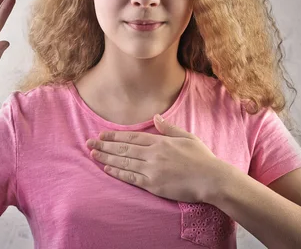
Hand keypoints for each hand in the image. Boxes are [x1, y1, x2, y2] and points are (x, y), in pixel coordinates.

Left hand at [86, 115, 230, 203]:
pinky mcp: (153, 185)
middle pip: (123, 148)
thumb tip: (156, 116)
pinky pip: (131, 177)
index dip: (115, 135)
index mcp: (160, 141)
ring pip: (124, 162)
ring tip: (93, 154)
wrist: (211, 179)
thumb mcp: (187, 137)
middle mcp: (153, 154)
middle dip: (104, 145)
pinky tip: (107, 168)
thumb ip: (169, 128)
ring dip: (107, 158)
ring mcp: (152, 170)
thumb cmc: (202, 158)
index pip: (132, 136)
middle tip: (89, 143)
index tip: (102, 134)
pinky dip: (118, 172)